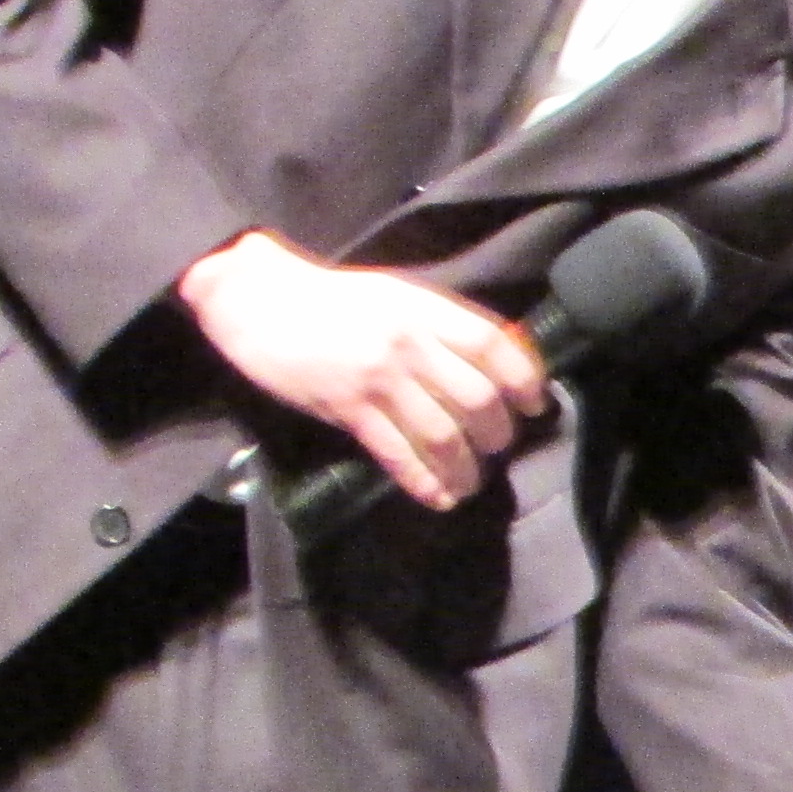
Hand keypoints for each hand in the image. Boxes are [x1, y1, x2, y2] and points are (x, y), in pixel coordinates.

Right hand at [176, 228, 548, 511]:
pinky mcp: (347, 408)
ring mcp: (377, 377)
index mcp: (423, 308)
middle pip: (475, 397)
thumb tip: (486, 364)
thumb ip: (437, 325)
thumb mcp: (393, 295)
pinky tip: (437, 496)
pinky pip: (396, 453)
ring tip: (471, 484)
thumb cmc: (329, 298)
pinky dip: (423, 480)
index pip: (492, 344)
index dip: (523, 377)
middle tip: (498, 448)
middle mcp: (408, 342)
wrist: (257, 298)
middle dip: (496, 433)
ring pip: (441, 433)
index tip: (534, 404)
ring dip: (464, 467)